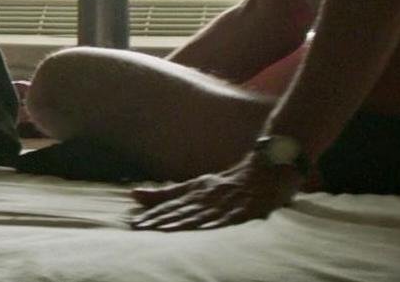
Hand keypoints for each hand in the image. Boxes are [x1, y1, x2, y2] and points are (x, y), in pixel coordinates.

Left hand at [128, 155, 301, 229]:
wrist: (267, 169)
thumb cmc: (226, 184)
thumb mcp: (195, 187)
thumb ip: (166, 194)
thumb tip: (132, 194)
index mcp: (195, 191)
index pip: (171, 205)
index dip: (153, 214)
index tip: (134, 223)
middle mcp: (209, 196)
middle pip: (182, 210)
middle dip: (162, 220)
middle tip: (141, 228)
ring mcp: (228, 202)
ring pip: (204, 214)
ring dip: (184, 223)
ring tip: (164, 231)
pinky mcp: (248, 209)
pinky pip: (232, 218)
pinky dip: (218, 223)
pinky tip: (207, 228)